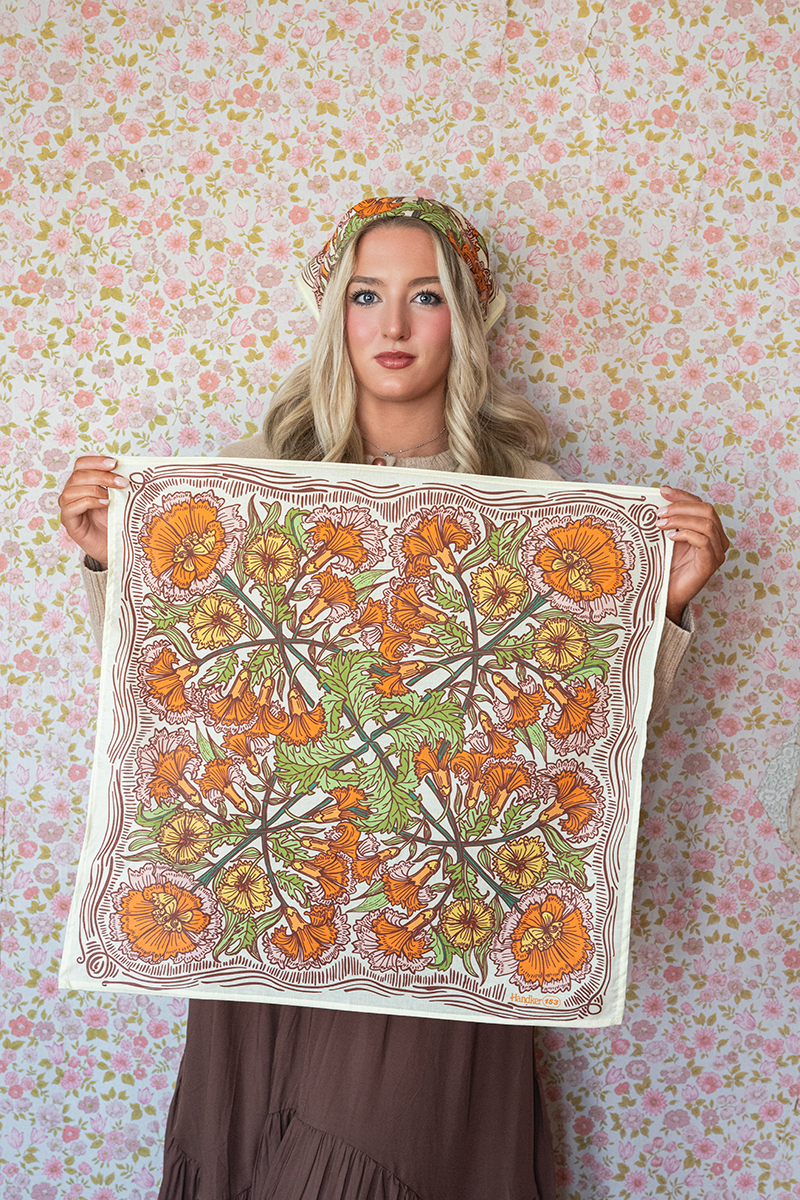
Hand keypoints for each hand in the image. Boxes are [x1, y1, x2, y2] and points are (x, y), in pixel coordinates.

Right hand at [57, 454, 127, 568]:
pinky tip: (105, 504)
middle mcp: (72, 493)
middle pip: (78, 475)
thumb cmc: (117, 523)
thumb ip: (119, 485)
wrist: (116, 548)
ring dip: (95, 488)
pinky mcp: (69, 522)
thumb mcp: (120, 499)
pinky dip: (89, 502)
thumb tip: (132, 469)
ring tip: (113, 496)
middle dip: (101, 475)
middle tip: (122, 482)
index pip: (81, 464)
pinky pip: (72, 506)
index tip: (114, 463)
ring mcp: (68, 507)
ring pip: (72, 489)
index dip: (96, 461)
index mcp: (84, 483)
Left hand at [657, 485, 728, 624]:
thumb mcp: (668, 539)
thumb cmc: (667, 567)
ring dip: (681, 520)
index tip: (663, 491)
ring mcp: (717, 551)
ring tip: (661, 524)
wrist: (668, 594)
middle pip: (707, 510)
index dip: (682, 495)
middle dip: (681, 506)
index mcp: (709, 529)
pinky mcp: (711, 563)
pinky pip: (703, 541)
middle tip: (659, 512)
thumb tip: (657, 502)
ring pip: (706, 523)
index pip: (700, 504)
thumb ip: (670, 522)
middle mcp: (718, 538)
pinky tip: (671, 538)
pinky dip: (686, 535)